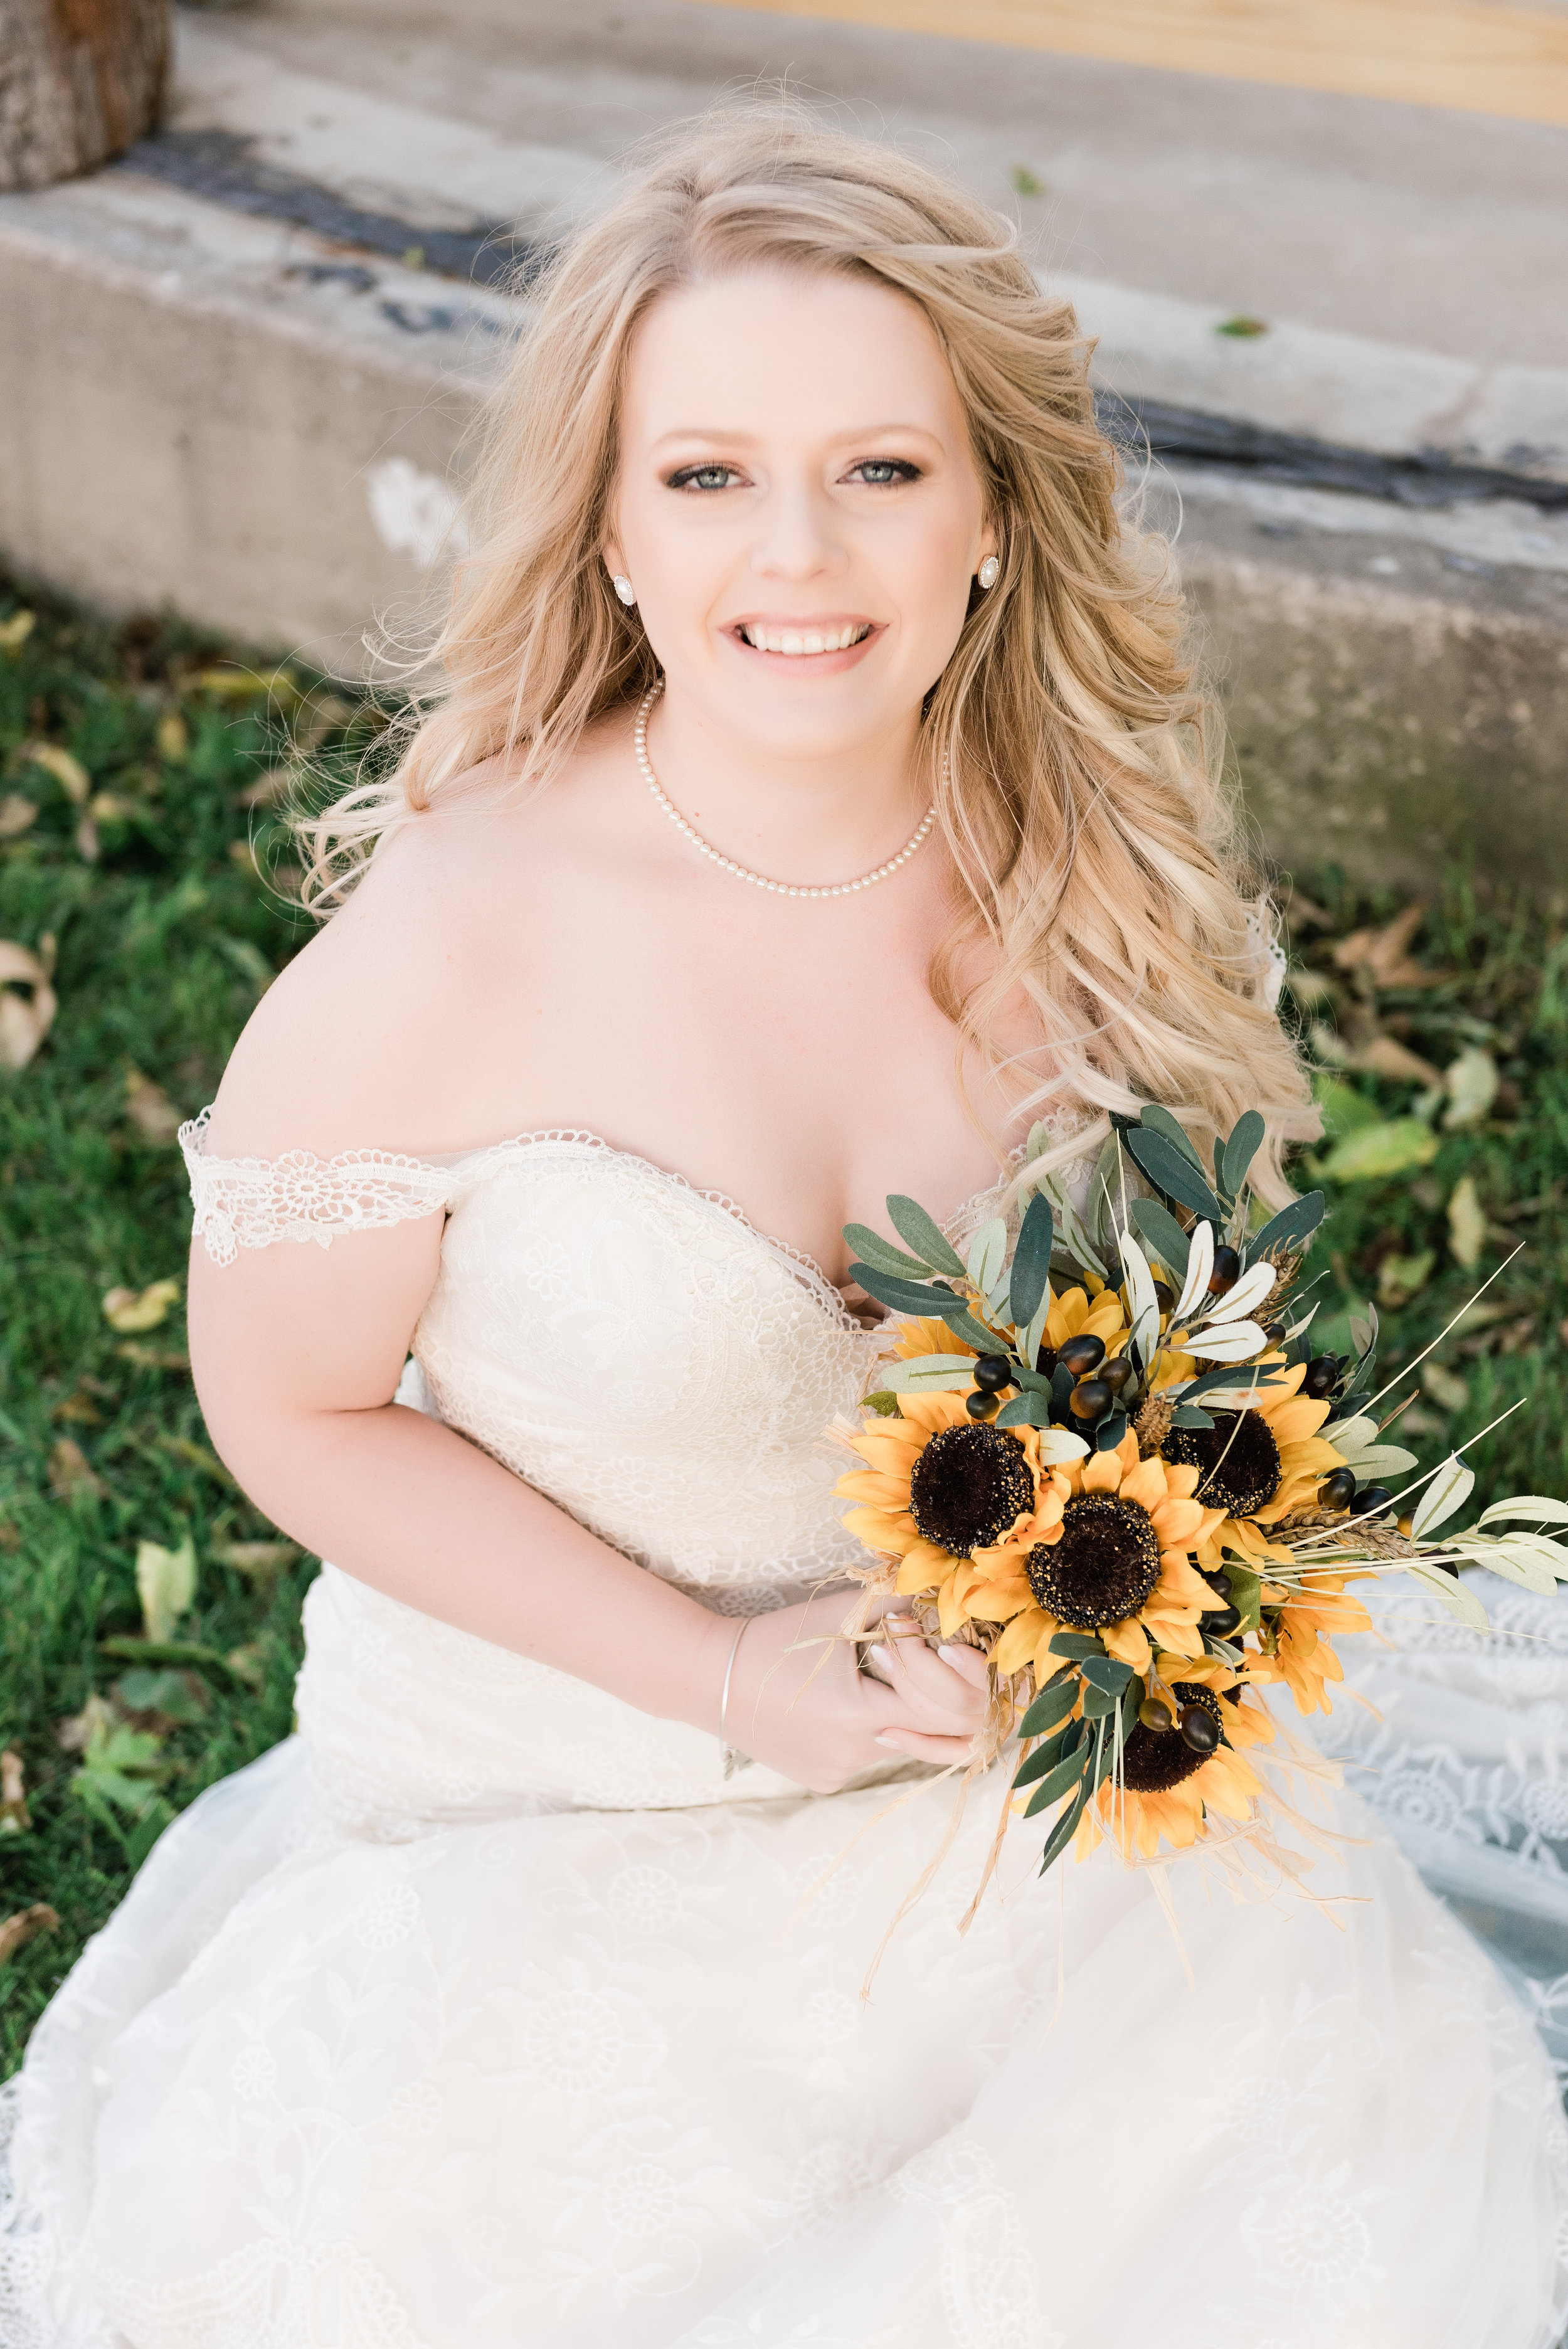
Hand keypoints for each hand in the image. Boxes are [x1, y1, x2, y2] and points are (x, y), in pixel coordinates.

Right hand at [722, 1590, 990, 1794]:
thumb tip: (942, 1604)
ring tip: (865, 1678)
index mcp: (860, 1714)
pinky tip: (831, 1704)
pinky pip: (865, 1756)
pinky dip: (865, 1730)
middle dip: (936, 1697)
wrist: (709, 1678)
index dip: (947, 1674)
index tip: (928, 1642)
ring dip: (897, 1712)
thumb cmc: (774, 1640)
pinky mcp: (823, 1780)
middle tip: (919, 1661)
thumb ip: (898, 1604)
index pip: (946, 1710)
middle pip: (929, 1733)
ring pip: (898, 1743)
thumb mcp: (839, 1613)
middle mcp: (853, 1755)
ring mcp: (838, 1773)